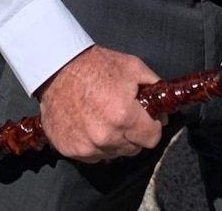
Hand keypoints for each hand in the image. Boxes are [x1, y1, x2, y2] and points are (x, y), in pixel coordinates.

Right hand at [36, 45, 165, 161]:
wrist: (58, 68)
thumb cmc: (95, 66)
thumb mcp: (133, 67)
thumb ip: (154, 87)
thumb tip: (164, 108)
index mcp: (124, 116)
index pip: (152, 139)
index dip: (152, 126)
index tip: (146, 119)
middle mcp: (105, 136)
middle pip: (133, 149)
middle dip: (133, 134)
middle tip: (122, 114)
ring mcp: (86, 146)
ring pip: (112, 153)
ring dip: (113, 140)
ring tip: (103, 116)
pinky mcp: (69, 150)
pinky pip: (92, 155)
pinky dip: (93, 144)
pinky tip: (88, 123)